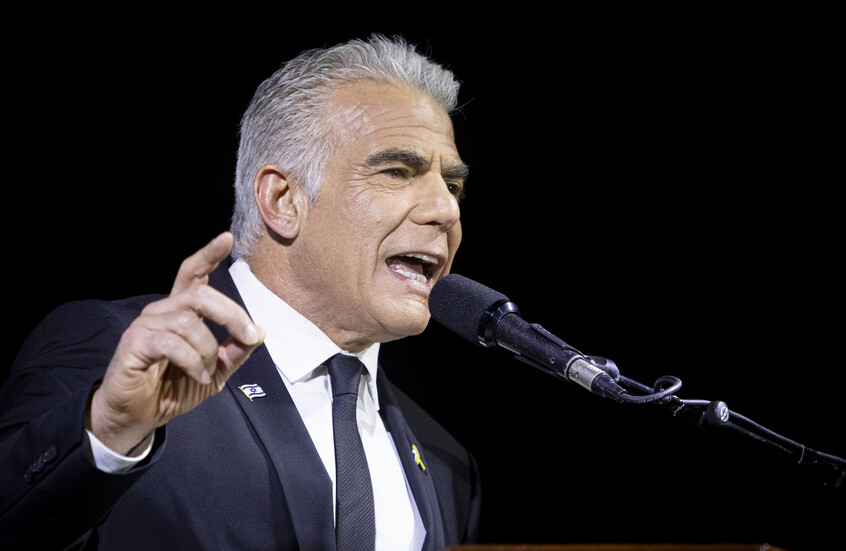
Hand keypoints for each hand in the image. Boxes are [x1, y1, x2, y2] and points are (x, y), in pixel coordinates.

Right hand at [87, 232, 265, 454]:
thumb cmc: (173, 389)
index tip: (227, 238)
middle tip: (248, 336)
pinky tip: (197, 375)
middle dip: (231, 314)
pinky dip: (192, 361)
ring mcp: (145, 326)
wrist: (139, 416)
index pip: (192, 274)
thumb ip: (236, 352)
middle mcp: (162, 312)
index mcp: (180, 312)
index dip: (208, 255)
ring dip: (207, 350)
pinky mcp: (134, 344)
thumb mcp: (216, 371)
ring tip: (207, 372)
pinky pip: (171, 343)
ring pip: (188, 322)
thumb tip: (259, 332)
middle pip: (201, 295)